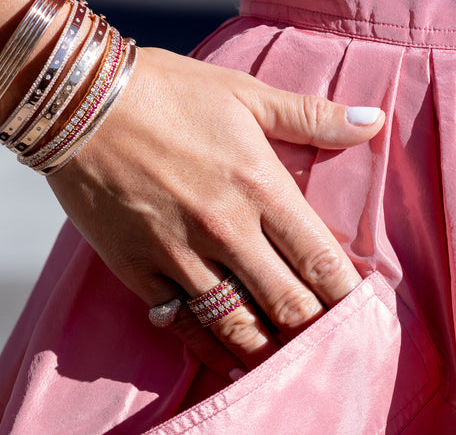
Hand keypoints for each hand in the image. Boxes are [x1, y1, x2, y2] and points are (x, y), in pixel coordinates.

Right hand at [47, 47, 384, 380]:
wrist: (82, 101)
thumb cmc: (167, 92)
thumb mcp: (244, 93)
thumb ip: (311, 115)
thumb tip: (373, 121)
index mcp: (260, 186)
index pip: (321, 259)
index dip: (348, 294)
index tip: (360, 313)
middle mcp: (226, 229)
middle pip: (287, 304)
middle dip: (316, 329)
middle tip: (330, 343)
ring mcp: (179, 254)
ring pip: (238, 325)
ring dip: (269, 349)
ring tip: (288, 363)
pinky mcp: (139, 269)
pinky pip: (183, 324)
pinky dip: (211, 348)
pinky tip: (229, 361)